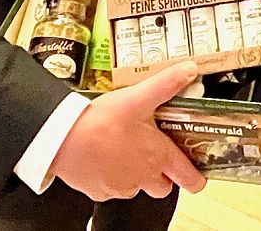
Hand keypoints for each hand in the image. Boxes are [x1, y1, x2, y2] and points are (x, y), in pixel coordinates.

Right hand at [50, 61, 206, 200]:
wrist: (62, 139)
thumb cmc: (100, 122)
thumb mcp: (138, 97)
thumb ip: (166, 83)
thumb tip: (190, 70)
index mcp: (158, 157)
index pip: (189, 179)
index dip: (196, 177)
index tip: (197, 172)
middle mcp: (142, 177)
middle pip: (164, 186)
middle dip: (163, 173)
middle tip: (155, 151)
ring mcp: (121, 187)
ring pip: (137, 186)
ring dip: (136, 172)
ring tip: (126, 146)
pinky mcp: (100, 191)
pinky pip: (113, 187)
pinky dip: (112, 175)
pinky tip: (105, 154)